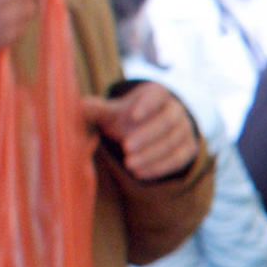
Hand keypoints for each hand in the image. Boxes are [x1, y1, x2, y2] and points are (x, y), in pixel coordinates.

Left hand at [85, 80, 201, 182]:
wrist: (149, 132)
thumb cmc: (128, 119)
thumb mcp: (113, 113)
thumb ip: (98, 110)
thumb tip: (78, 106)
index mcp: (157, 94)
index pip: (157, 96)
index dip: (147, 105)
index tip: (132, 116)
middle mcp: (176, 109)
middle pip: (167, 121)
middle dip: (147, 136)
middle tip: (126, 148)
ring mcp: (185, 130)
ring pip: (173, 142)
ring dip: (151, 155)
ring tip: (129, 165)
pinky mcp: (188, 149)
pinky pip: (177, 159)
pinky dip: (159, 167)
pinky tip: (140, 173)